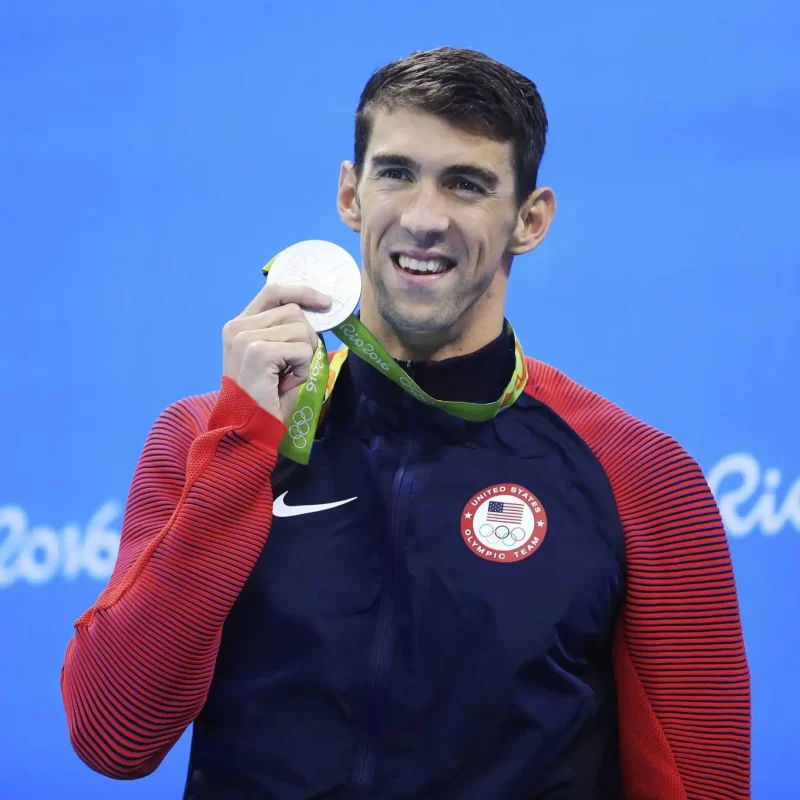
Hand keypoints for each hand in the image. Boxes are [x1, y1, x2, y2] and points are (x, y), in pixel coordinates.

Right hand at [222, 284, 330, 422]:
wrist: (249, 429)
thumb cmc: (265, 397)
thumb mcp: (275, 356)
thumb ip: (285, 331)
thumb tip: (317, 310)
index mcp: (239, 325)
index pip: (274, 291)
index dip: (303, 292)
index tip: (325, 303)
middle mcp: (237, 327)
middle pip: (294, 312)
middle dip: (306, 339)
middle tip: (294, 366)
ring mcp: (245, 338)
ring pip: (301, 330)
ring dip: (304, 356)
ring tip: (287, 376)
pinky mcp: (258, 352)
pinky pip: (302, 350)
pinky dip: (303, 369)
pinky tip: (287, 383)